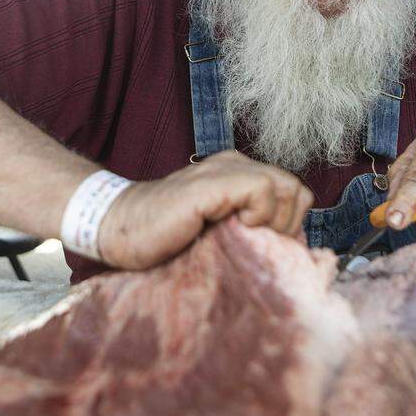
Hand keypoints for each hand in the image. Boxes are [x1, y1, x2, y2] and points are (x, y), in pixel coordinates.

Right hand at [97, 151, 313, 269]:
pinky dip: (258, 213)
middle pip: (295, 189)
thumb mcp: (218, 233)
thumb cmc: (164, 240)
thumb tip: (286, 251)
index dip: (289, 222)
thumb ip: (247, 228)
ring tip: (246, 237)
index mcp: (238, 174)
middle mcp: (234, 165)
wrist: (119, 230)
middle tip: (259, 245)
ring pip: (285, 186)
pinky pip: (261, 189)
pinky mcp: (210, 183)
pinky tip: (234, 228)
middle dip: (287, 224)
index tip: (266, 246)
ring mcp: (222, 170)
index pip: (293, 192)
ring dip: (275, 221)